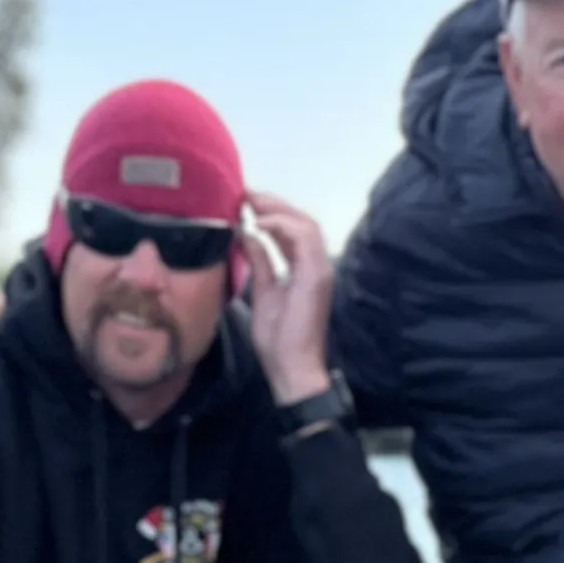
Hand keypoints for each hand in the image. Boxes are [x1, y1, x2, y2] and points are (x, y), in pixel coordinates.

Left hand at [240, 191, 334, 404]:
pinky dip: (283, 226)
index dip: (270, 214)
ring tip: (252, 202)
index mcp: (304, 269)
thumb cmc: (278, 340)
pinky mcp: (316, 275)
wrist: (292, 368)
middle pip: (301, 221)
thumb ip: (260, 263)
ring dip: (278, 210)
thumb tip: (248, 236)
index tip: (244, 204)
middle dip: (273, 205)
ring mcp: (319, 269)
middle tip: (246, 194)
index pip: (291, 232)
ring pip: (306, 224)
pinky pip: (304, 239)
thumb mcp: (263, 292)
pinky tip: (261, 223)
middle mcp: (315, 265)